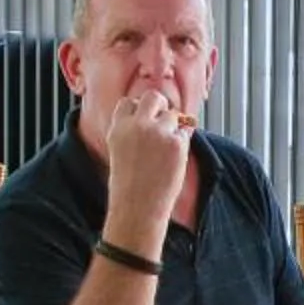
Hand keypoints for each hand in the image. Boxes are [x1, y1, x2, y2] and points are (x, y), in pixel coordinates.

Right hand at [103, 90, 192, 234]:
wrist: (138, 208)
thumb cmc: (129, 185)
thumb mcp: (120, 151)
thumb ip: (132, 131)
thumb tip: (157, 115)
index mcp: (118, 127)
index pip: (129, 102)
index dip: (139, 111)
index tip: (143, 124)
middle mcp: (137, 125)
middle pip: (153, 97)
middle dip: (160, 106)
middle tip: (162, 124)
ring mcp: (158, 132)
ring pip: (173, 115)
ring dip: (173, 128)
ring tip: (165, 153)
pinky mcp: (176, 142)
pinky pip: (185, 132)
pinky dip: (182, 144)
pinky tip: (173, 161)